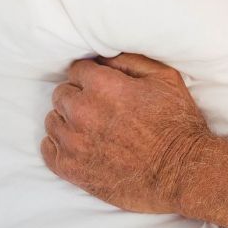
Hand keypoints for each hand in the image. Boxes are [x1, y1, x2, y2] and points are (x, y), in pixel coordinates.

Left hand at [41, 53, 212, 213]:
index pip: (77, 69)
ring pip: (53, 120)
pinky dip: (59, 145)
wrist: (180, 170)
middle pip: (62, 93)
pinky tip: (80, 144)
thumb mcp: (164, 77)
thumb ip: (130, 61)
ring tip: (93, 127)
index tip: (102, 84)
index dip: (92, 75)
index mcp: (103, 86)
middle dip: (79, 95)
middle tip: (101, 106)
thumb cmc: (176, 123)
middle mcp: (82, 112)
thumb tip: (105, 57)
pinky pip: (47, 149)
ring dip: (69, 120)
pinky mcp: (70, 169)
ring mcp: (73, 142)